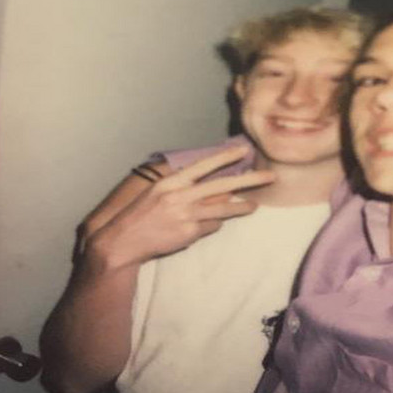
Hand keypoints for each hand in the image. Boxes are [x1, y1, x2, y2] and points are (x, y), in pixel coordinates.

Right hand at [85, 146, 274, 268]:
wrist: (122, 242)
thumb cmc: (141, 214)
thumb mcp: (159, 193)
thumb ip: (186, 188)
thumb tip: (216, 191)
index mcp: (171, 182)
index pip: (203, 165)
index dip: (225, 157)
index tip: (244, 150)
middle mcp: (180, 197)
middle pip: (222, 186)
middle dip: (250, 180)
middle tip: (270, 176)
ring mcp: (186, 216)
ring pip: (222, 210)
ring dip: (241, 208)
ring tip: (253, 206)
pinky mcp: (189, 233)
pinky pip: (209, 227)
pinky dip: (210, 226)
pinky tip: (197, 227)